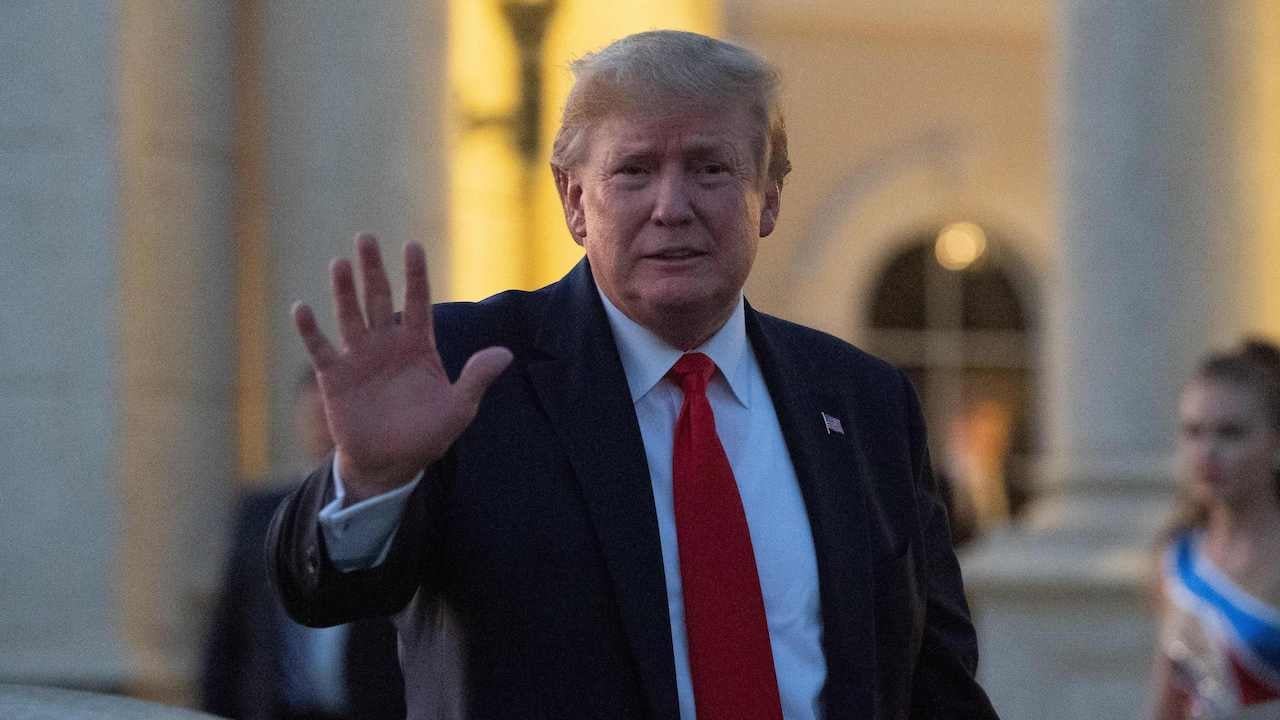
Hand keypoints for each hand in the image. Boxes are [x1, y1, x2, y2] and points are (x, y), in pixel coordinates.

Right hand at [292, 234, 512, 501]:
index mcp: (418, 345)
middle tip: (366, 237)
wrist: (390, 464)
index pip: (417, 302)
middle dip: (373, 269)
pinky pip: (321, 349)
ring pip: (350, 316)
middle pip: (379, 298)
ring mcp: (359, 357)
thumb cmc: (427, 435)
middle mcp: (387, 343)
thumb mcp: (458, 409)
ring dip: (344, 291)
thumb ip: (476, 378)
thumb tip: (506, 354)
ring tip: (340, 264)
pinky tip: (302, 308)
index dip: (415, 275)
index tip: (412, 246)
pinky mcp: (335, 377)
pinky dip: (311, 330)